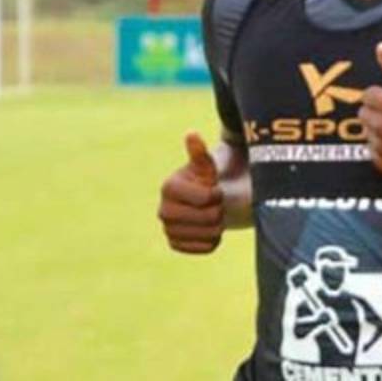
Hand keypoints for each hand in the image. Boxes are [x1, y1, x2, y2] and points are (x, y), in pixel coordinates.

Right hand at [158, 132, 224, 253]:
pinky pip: (205, 248)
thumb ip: (199, 153)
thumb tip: (192, 134)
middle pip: (209, 218)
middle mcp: (163, 210)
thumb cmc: (204, 180)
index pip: (206, 198)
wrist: (201, 202)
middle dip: (219, 210)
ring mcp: (167, 229)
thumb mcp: (205, 166)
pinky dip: (213, 240)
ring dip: (218, 225)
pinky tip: (208, 228)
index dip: (217, 194)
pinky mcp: (175, 244)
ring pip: (209, 234)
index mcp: (168, 187)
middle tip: (215, 204)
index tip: (215, 189)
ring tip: (212, 214)